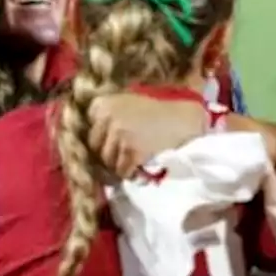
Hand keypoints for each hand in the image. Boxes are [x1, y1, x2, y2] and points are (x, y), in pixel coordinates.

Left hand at [87, 94, 207, 177]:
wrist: (186, 121)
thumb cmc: (161, 111)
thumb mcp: (130, 103)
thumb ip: (110, 114)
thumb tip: (94, 136)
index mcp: (105, 103)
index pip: (89, 125)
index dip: (102, 134)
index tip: (112, 137)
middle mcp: (108, 118)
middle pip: (95, 146)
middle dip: (108, 152)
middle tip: (124, 153)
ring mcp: (118, 136)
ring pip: (108, 161)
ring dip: (119, 164)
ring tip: (134, 160)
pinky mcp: (130, 153)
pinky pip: (122, 171)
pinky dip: (131, 173)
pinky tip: (141, 167)